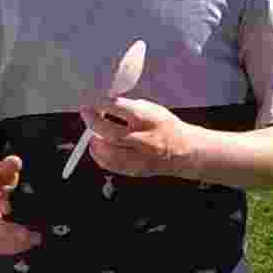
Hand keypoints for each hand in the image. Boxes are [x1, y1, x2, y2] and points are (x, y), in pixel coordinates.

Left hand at [77, 96, 197, 179]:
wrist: (185, 150)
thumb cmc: (166, 127)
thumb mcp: (152, 109)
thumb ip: (128, 108)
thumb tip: (103, 105)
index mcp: (149, 119)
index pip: (118, 108)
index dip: (100, 104)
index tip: (92, 102)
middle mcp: (144, 139)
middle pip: (109, 132)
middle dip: (92, 122)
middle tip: (87, 114)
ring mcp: (140, 157)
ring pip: (107, 152)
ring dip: (94, 140)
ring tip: (94, 132)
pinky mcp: (135, 170)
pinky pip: (110, 165)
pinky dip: (99, 155)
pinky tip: (100, 147)